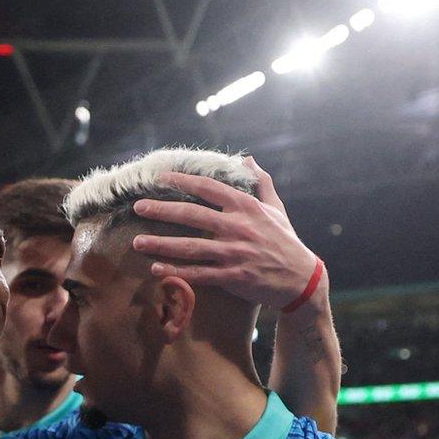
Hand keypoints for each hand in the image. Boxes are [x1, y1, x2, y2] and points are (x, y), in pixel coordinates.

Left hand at [129, 157, 320, 311]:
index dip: (183, 181)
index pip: (209, 188)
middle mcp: (238, 228)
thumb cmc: (285, 241)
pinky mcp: (233, 277)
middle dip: (162, 210)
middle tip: (138, 207)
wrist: (301, 279)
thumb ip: (261, 183)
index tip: (160, 178)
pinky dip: (177, 272)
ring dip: (161, 244)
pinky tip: (157, 269)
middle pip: (192, 215)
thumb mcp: (277, 209)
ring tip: (137, 242)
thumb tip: (248, 159)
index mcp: (247, 208)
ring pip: (190, 247)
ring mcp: (235, 253)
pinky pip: (199, 274)